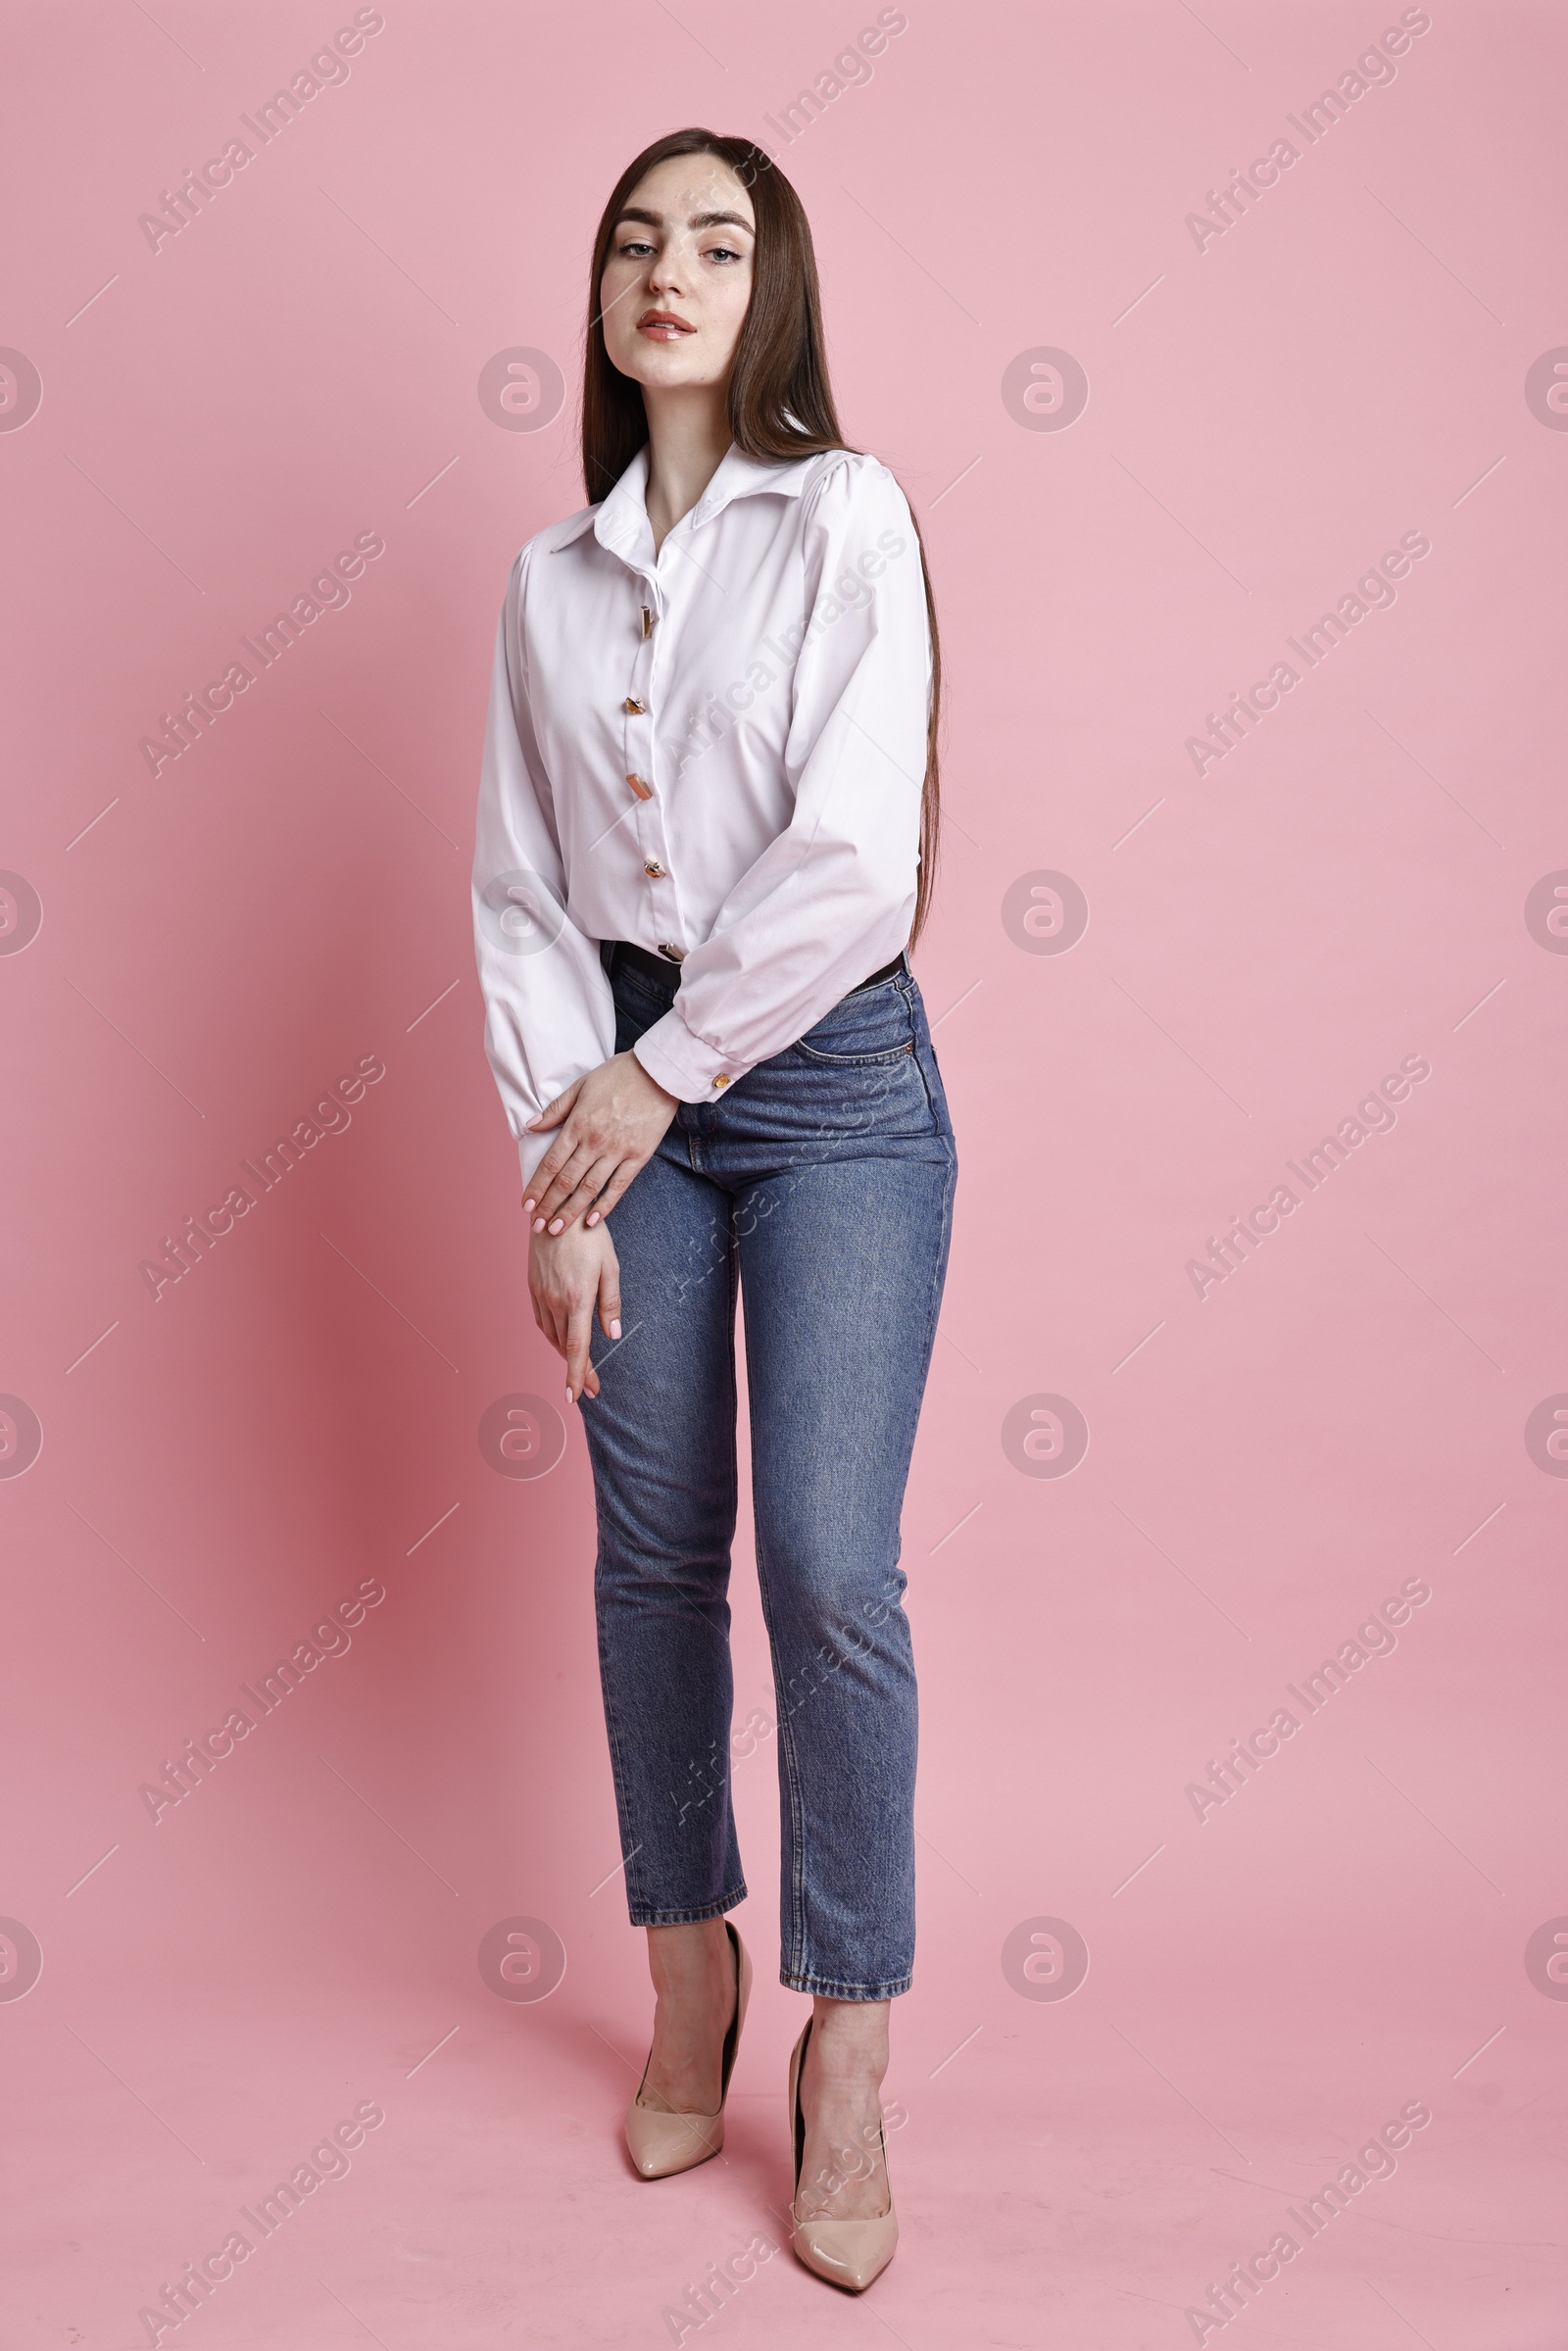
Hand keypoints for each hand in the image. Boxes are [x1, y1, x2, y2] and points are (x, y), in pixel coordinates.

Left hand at [524, 1052, 677, 1235]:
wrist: (659, 1072)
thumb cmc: (618, 1075)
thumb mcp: (581, 1085)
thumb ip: (555, 1110)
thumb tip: (530, 1126)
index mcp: (578, 1124)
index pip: (551, 1163)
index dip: (537, 1186)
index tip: (526, 1205)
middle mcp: (595, 1141)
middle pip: (566, 1181)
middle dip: (549, 1206)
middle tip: (537, 1226)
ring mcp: (618, 1151)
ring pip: (589, 1189)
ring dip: (571, 1212)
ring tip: (557, 1231)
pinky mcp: (639, 1156)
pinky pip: (618, 1187)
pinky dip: (604, 1205)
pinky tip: (592, 1221)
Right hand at [528, 1218, 621, 1404]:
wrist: (556, 1208)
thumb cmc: (590, 1235)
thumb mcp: (610, 1267)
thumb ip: (611, 1304)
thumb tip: (612, 1336)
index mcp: (577, 1298)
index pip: (576, 1348)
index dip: (577, 1375)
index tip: (576, 1397)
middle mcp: (555, 1301)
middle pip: (564, 1347)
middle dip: (577, 1370)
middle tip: (591, 1388)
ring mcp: (541, 1294)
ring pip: (551, 1335)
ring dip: (564, 1354)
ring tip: (579, 1367)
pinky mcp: (532, 1287)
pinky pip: (541, 1320)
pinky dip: (552, 1336)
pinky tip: (561, 1339)